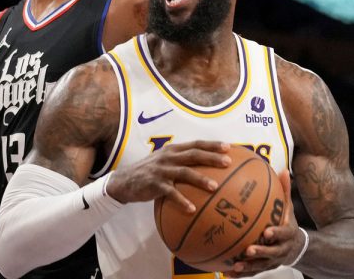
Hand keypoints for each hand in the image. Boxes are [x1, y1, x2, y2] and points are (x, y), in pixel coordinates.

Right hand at [105, 140, 230, 212]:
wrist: (124, 181)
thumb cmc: (150, 172)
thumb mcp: (165, 162)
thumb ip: (182, 162)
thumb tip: (206, 169)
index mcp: (173, 150)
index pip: (196, 144)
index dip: (212, 145)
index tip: (229, 147)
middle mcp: (168, 157)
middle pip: (193, 155)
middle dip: (211, 158)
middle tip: (227, 163)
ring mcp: (161, 170)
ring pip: (184, 172)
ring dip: (200, 179)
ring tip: (215, 187)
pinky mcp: (154, 184)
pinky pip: (170, 193)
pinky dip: (182, 201)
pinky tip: (192, 209)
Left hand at [225, 170, 304, 275]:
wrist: (297, 247)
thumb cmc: (287, 223)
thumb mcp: (289, 208)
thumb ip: (285, 191)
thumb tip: (283, 170)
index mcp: (287, 233)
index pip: (283, 233)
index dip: (276, 233)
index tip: (267, 232)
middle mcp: (281, 249)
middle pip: (272, 253)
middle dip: (261, 252)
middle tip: (249, 250)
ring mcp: (273, 260)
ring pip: (260, 266)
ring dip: (248, 267)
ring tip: (235, 266)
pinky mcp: (265, 267)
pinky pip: (252, 272)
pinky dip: (240, 274)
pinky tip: (226, 273)